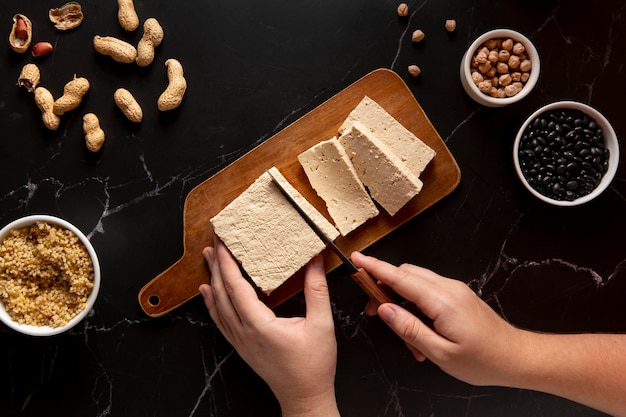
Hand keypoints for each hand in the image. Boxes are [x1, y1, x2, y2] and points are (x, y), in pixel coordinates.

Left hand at [200, 237, 338, 416]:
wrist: (304, 397)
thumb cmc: (313, 366)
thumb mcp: (322, 324)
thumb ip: (317, 290)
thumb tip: (315, 261)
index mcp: (259, 325)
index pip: (236, 286)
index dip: (227, 262)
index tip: (223, 242)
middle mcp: (244, 332)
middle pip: (222, 292)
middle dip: (217, 264)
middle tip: (214, 241)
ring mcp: (240, 341)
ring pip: (218, 306)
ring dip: (212, 279)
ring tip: (209, 258)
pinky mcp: (241, 346)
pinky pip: (220, 320)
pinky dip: (212, 303)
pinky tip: (208, 292)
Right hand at [352, 252, 625, 415]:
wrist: (516, 357)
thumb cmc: (483, 360)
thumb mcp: (440, 353)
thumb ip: (409, 329)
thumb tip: (384, 309)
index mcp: (442, 301)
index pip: (400, 278)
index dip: (375, 268)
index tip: (357, 259)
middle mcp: (448, 288)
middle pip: (406, 275)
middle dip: (384, 288)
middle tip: (373, 311)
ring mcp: (454, 290)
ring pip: (416, 283)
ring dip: (401, 301)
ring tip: (405, 334)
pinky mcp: (458, 295)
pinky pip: (428, 291)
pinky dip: (416, 304)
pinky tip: (420, 331)